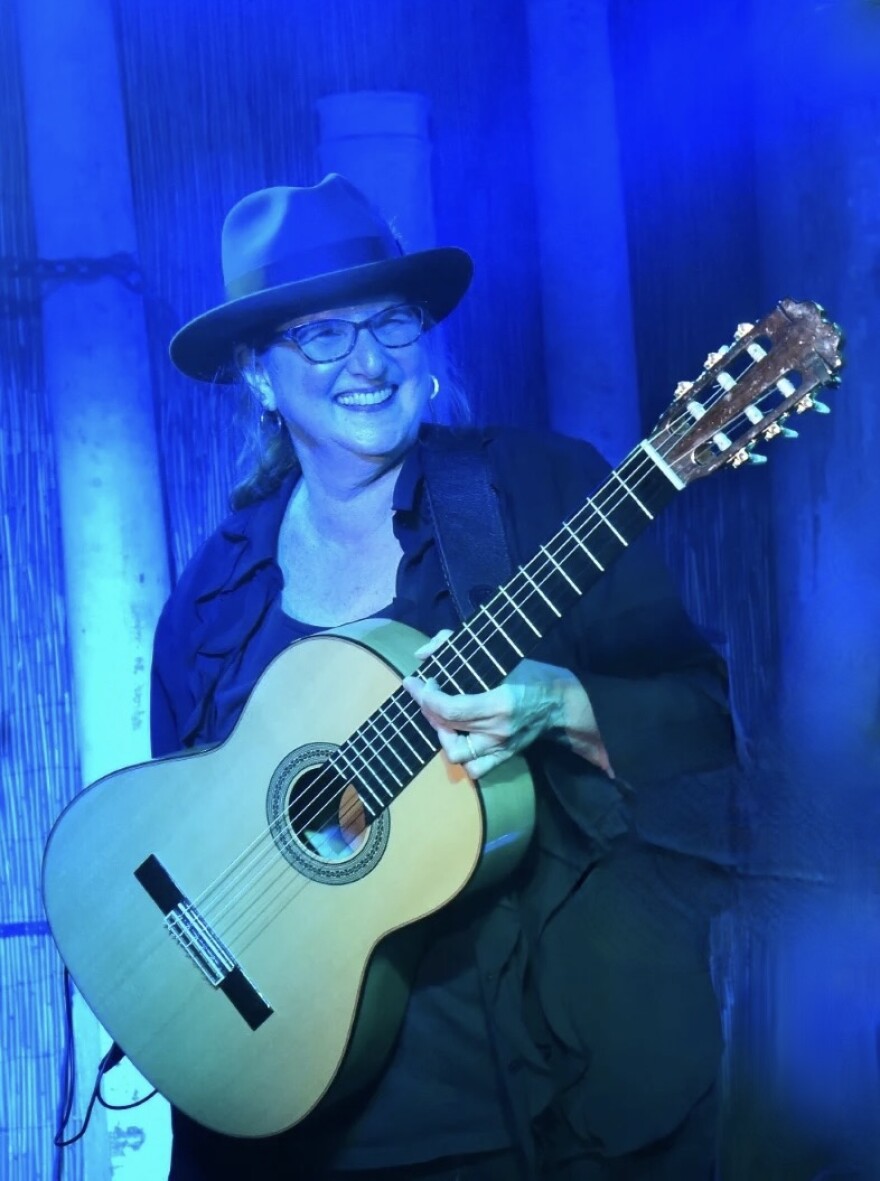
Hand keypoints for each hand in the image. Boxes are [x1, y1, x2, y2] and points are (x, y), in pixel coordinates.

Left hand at [402, 630, 610, 778]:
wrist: (561, 703)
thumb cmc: (531, 674)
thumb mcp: (498, 654)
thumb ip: (455, 645)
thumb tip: (423, 653)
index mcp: (499, 702)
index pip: (450, 709)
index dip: (426, 697)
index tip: (417, 682)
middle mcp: (498, 730)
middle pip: (448, 728)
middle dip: (427, 707)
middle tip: (424, 692)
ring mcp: (501, 747)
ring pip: (457, 755)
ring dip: (442, 735)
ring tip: (441, 717)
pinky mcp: (504, 757)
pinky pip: (475, 769)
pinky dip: (460, 755)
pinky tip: (457, 736)